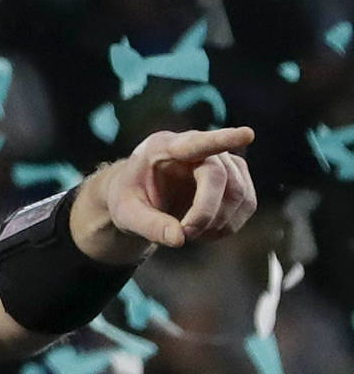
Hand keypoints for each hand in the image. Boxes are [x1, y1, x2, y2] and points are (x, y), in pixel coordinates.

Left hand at [78, 127, 256, 260]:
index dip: (222, 139)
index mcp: (161, 147)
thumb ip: (149, 225)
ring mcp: (219, 161)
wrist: (138, 198)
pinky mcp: (234, 178)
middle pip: (218, 176)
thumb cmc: (128, 199)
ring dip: (219, 222)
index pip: (195, 143)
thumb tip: (179, 238)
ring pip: (238, 192)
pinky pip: (246, 204)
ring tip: (190, 233)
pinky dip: (228, 225)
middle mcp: (195, 149)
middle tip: (185, 235)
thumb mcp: (125, 213)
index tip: (247, 134)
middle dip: (205, 212)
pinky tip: (205, 231)